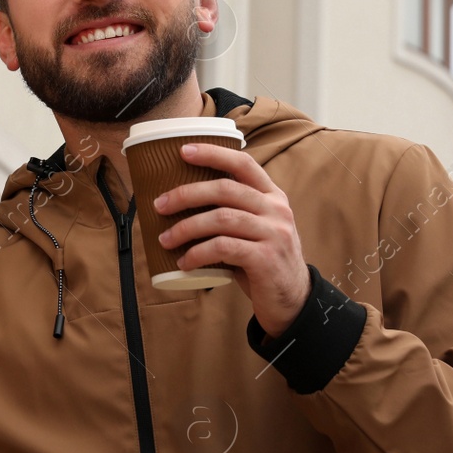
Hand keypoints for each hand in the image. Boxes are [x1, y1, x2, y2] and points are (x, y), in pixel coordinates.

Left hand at [151, 143, 309, 335]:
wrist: (292, 300)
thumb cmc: (263, 261)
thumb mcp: (255, 229)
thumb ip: (234, 212)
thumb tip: (182, 201)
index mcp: (273, 196)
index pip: (243, 164)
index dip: (213, 154)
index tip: (183, 151)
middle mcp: (276, 210)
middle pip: (225, 189)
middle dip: (186, 194)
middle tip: (159, 205)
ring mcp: (274, 233)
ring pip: (220, 218)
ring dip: (186, 228)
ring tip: (165, 239)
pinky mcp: (265, 258)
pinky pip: (223, 248)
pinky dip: (197, 253)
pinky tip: (184, 262)